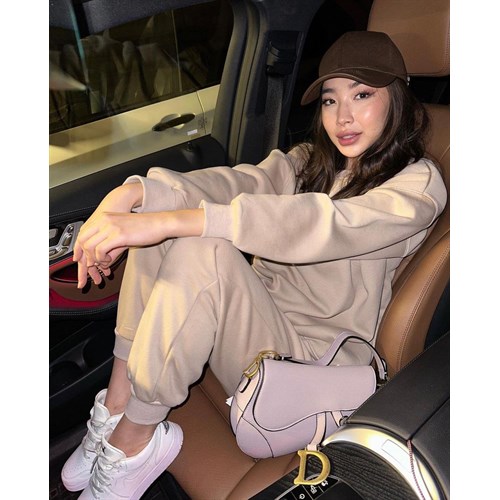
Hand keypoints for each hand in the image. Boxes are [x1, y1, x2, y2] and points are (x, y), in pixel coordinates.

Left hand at [74, 207, 204, 287]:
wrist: (159, 223)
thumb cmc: (145, 227)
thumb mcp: (123, 231)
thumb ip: (110, 241)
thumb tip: (101, 256)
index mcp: (104, 217)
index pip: (82, 233)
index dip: (79, 249)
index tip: (80, 259)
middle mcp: (104, 220)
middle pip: (83, 240)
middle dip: (86, 257)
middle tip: (94, 265)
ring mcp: (110, 227)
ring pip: (89, 247)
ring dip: (95, 259)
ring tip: (104, 263)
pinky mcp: (118, 235)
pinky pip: (100, 250)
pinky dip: (101, 259)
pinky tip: (109, 261)